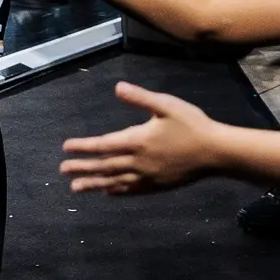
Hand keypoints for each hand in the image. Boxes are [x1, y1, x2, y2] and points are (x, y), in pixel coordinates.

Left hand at [60, 80, 228, 194]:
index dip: (83, 147)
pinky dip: (117, 191)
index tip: (66, 148)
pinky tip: (108, 192)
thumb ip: (140, 98)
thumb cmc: (192, 125)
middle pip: (104, 166)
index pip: (103, 145)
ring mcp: (148, 176)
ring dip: (94, 183)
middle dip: (82, 168)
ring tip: (76, 188)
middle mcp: (139, 162)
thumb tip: (117, 87)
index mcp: (138, 140)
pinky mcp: (158, 185)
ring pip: (115, 181)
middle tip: (63, 171)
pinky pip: (132, 190)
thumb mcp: (166, 105)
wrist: (216, 153)